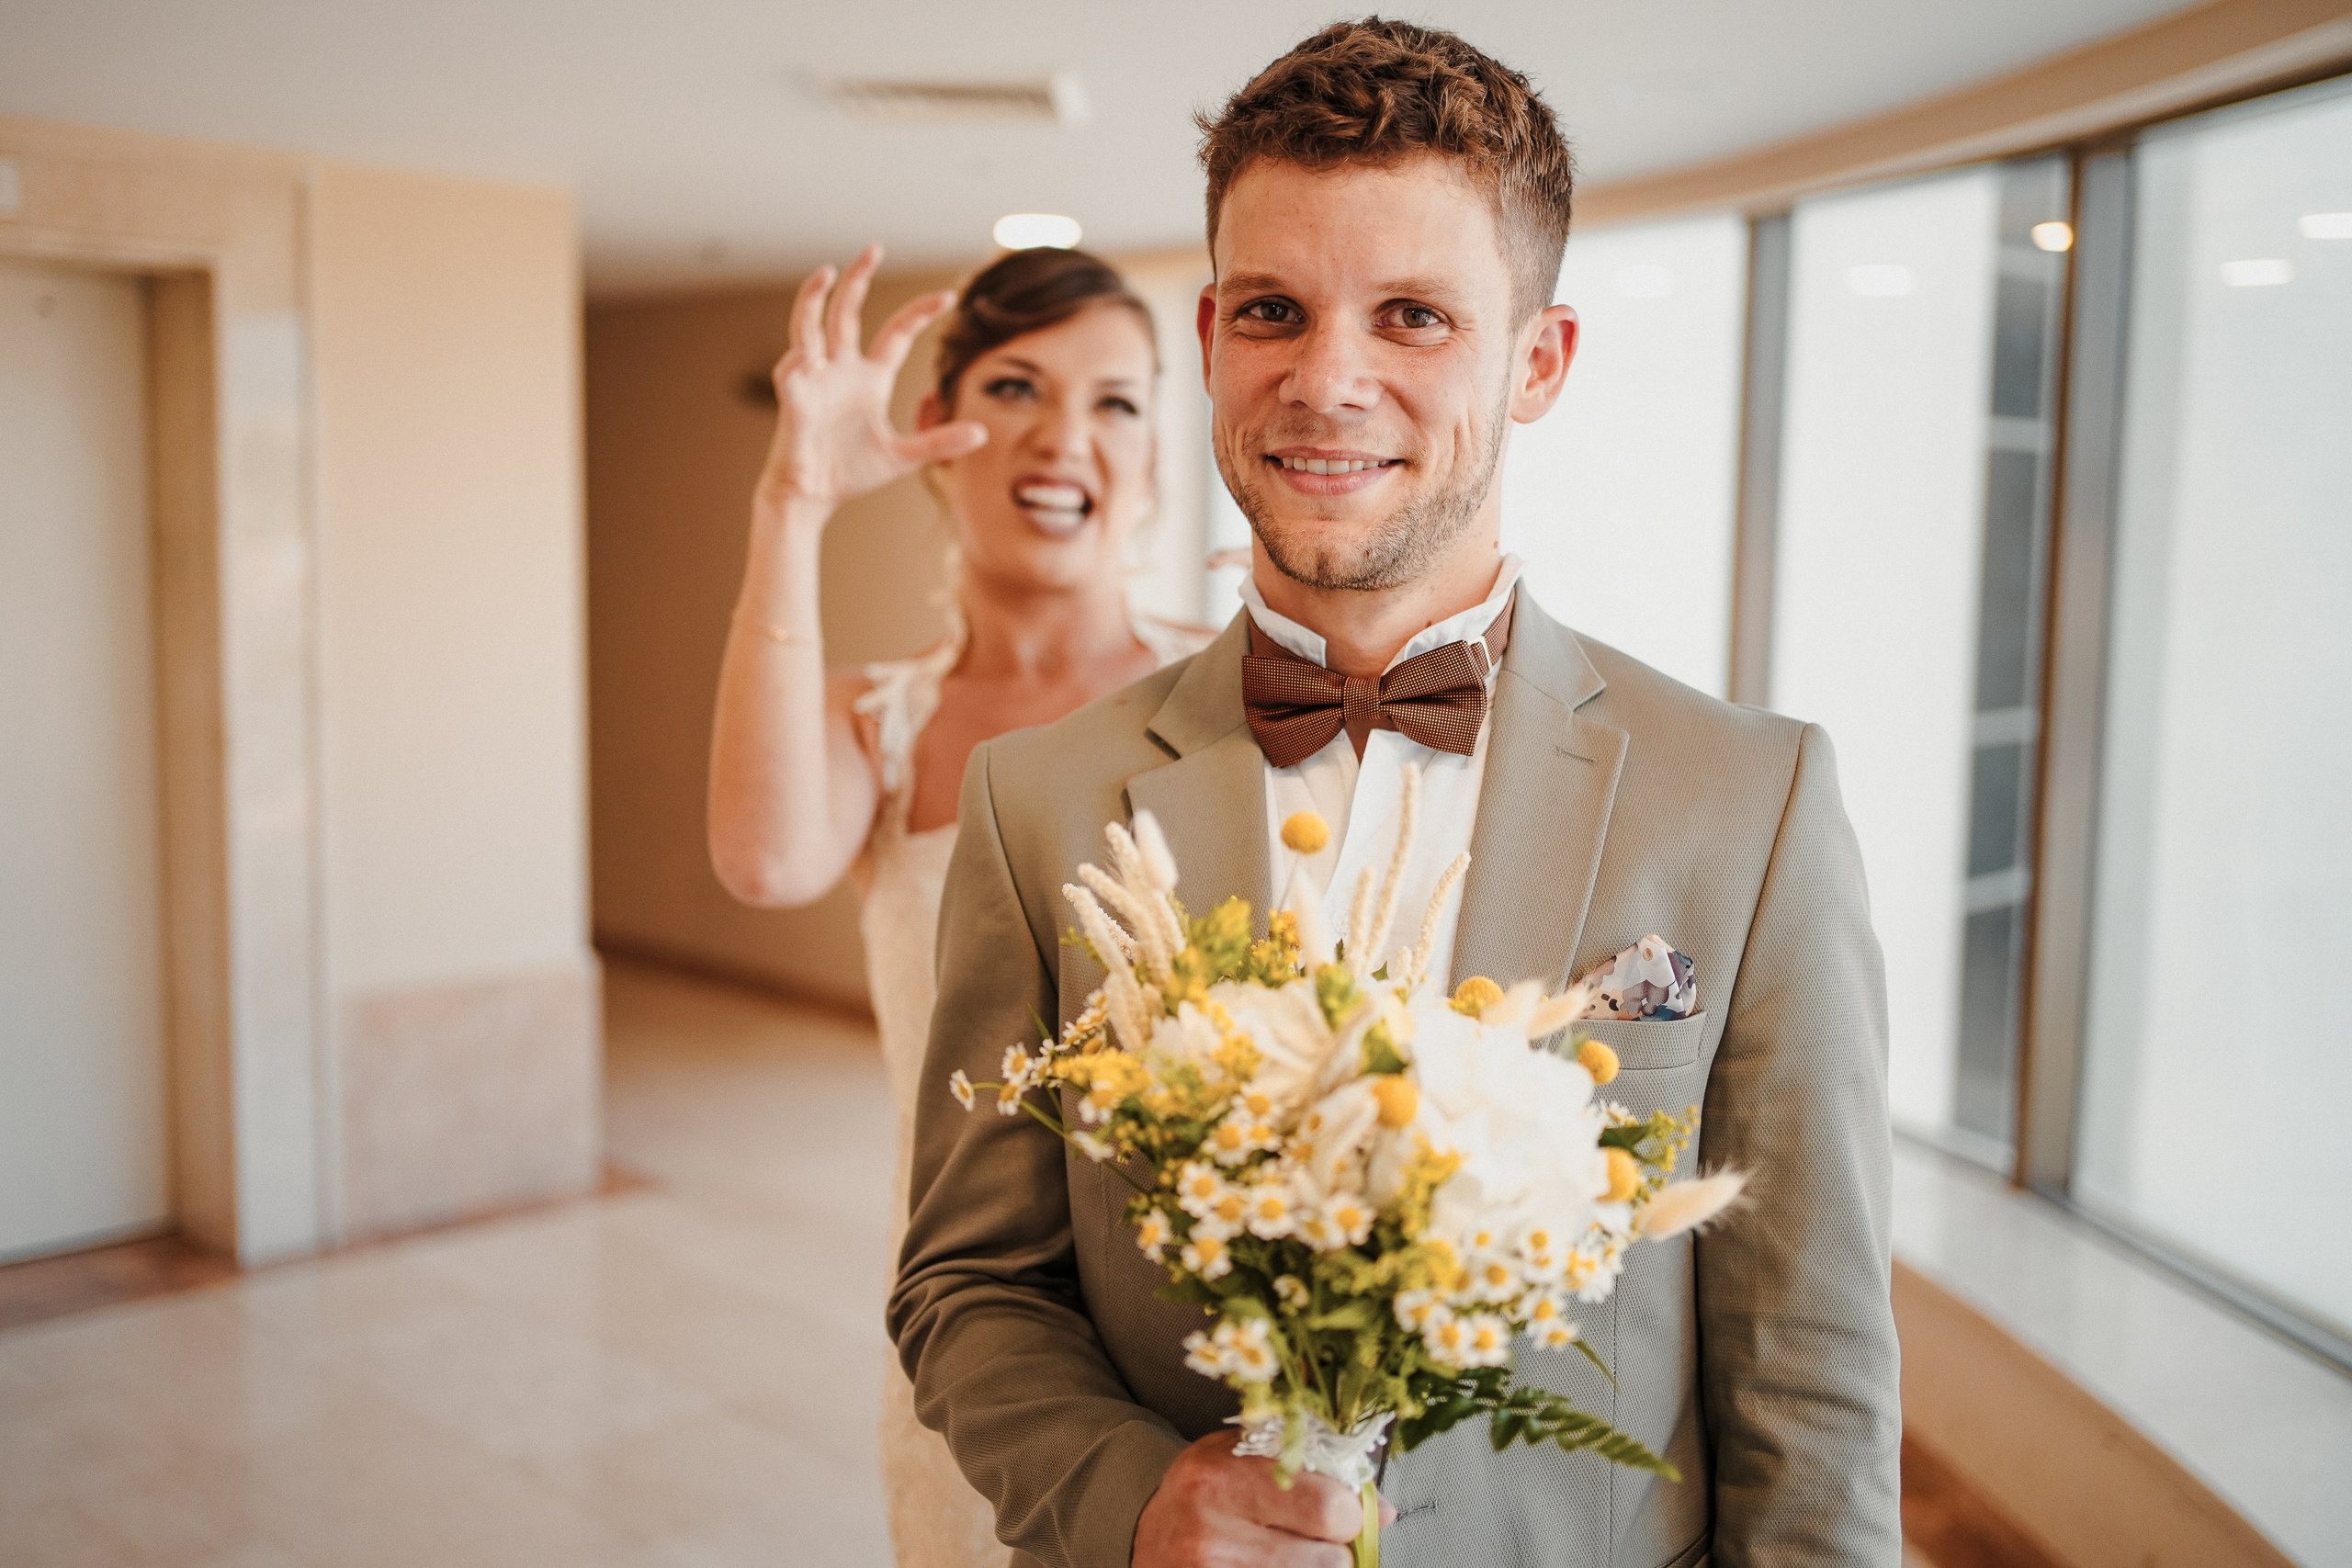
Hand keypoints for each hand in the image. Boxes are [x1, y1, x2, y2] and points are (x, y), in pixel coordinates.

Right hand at [753, 244, 986, 521]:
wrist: (813, 497)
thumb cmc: (851, 473)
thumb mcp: (904, 456)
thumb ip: (938, 441)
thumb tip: (982, 433)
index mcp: (869, 378)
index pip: (896, 332)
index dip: (920, 313)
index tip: (947, 296)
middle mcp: (841, 370)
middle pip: (847, 312)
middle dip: (858, 279)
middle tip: (874, 248)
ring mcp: (815, 379)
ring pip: (810, 326)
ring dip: (814, 299)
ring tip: (827, 272)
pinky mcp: (794, 398)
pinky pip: (792, 371)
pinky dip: (798, 361)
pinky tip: (806, 356)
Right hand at [1133, 1430, 1390, 1567]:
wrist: (1148, 1536)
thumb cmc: (1207, 1490)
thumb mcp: (1245, 1456)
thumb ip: (1312, 1468)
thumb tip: (1384, 1512)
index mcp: (1221, 1477)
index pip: (1328, 1509)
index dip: (1348, 1514)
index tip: (1340, 1511)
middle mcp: (1211, 1533)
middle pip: (1329, 1562)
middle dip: (1335, 1552)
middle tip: (1314, 1540)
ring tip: (1290, 1555)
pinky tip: (1274, 1566)